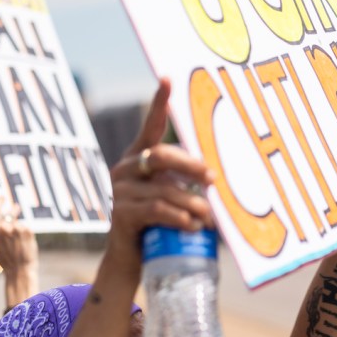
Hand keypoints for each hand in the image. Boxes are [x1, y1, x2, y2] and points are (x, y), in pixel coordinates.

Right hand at [0, 196, 38, 308]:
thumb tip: (0, 215)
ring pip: (16, 219)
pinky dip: (24, 230)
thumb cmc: (7, 259)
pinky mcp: (25, 229)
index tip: (2, 197)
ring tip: (20, 222)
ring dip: (17, 219)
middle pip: (5, 212)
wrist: (19, 270)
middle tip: (14, 205)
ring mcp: (14, 228)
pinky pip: (24, 226)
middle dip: (10, 208)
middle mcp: (1, 228)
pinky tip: (25, 239)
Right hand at [106, 78, 214, 264]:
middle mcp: (126, 169)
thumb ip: (184, 182)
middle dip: (191, 166)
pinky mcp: (120, 215)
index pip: (151, 125)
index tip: (168, 78)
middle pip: (162, 156)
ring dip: (193, 204)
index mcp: (139, 157)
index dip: (159, 102)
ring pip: (165, 190)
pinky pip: (157, 211)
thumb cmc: (157, 222)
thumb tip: (215, 177)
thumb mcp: (170, 195)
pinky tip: (193, 226)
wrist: (129, 258)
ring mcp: (120, 191)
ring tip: (208, 218)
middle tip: (213, 179)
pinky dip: (180, 218)